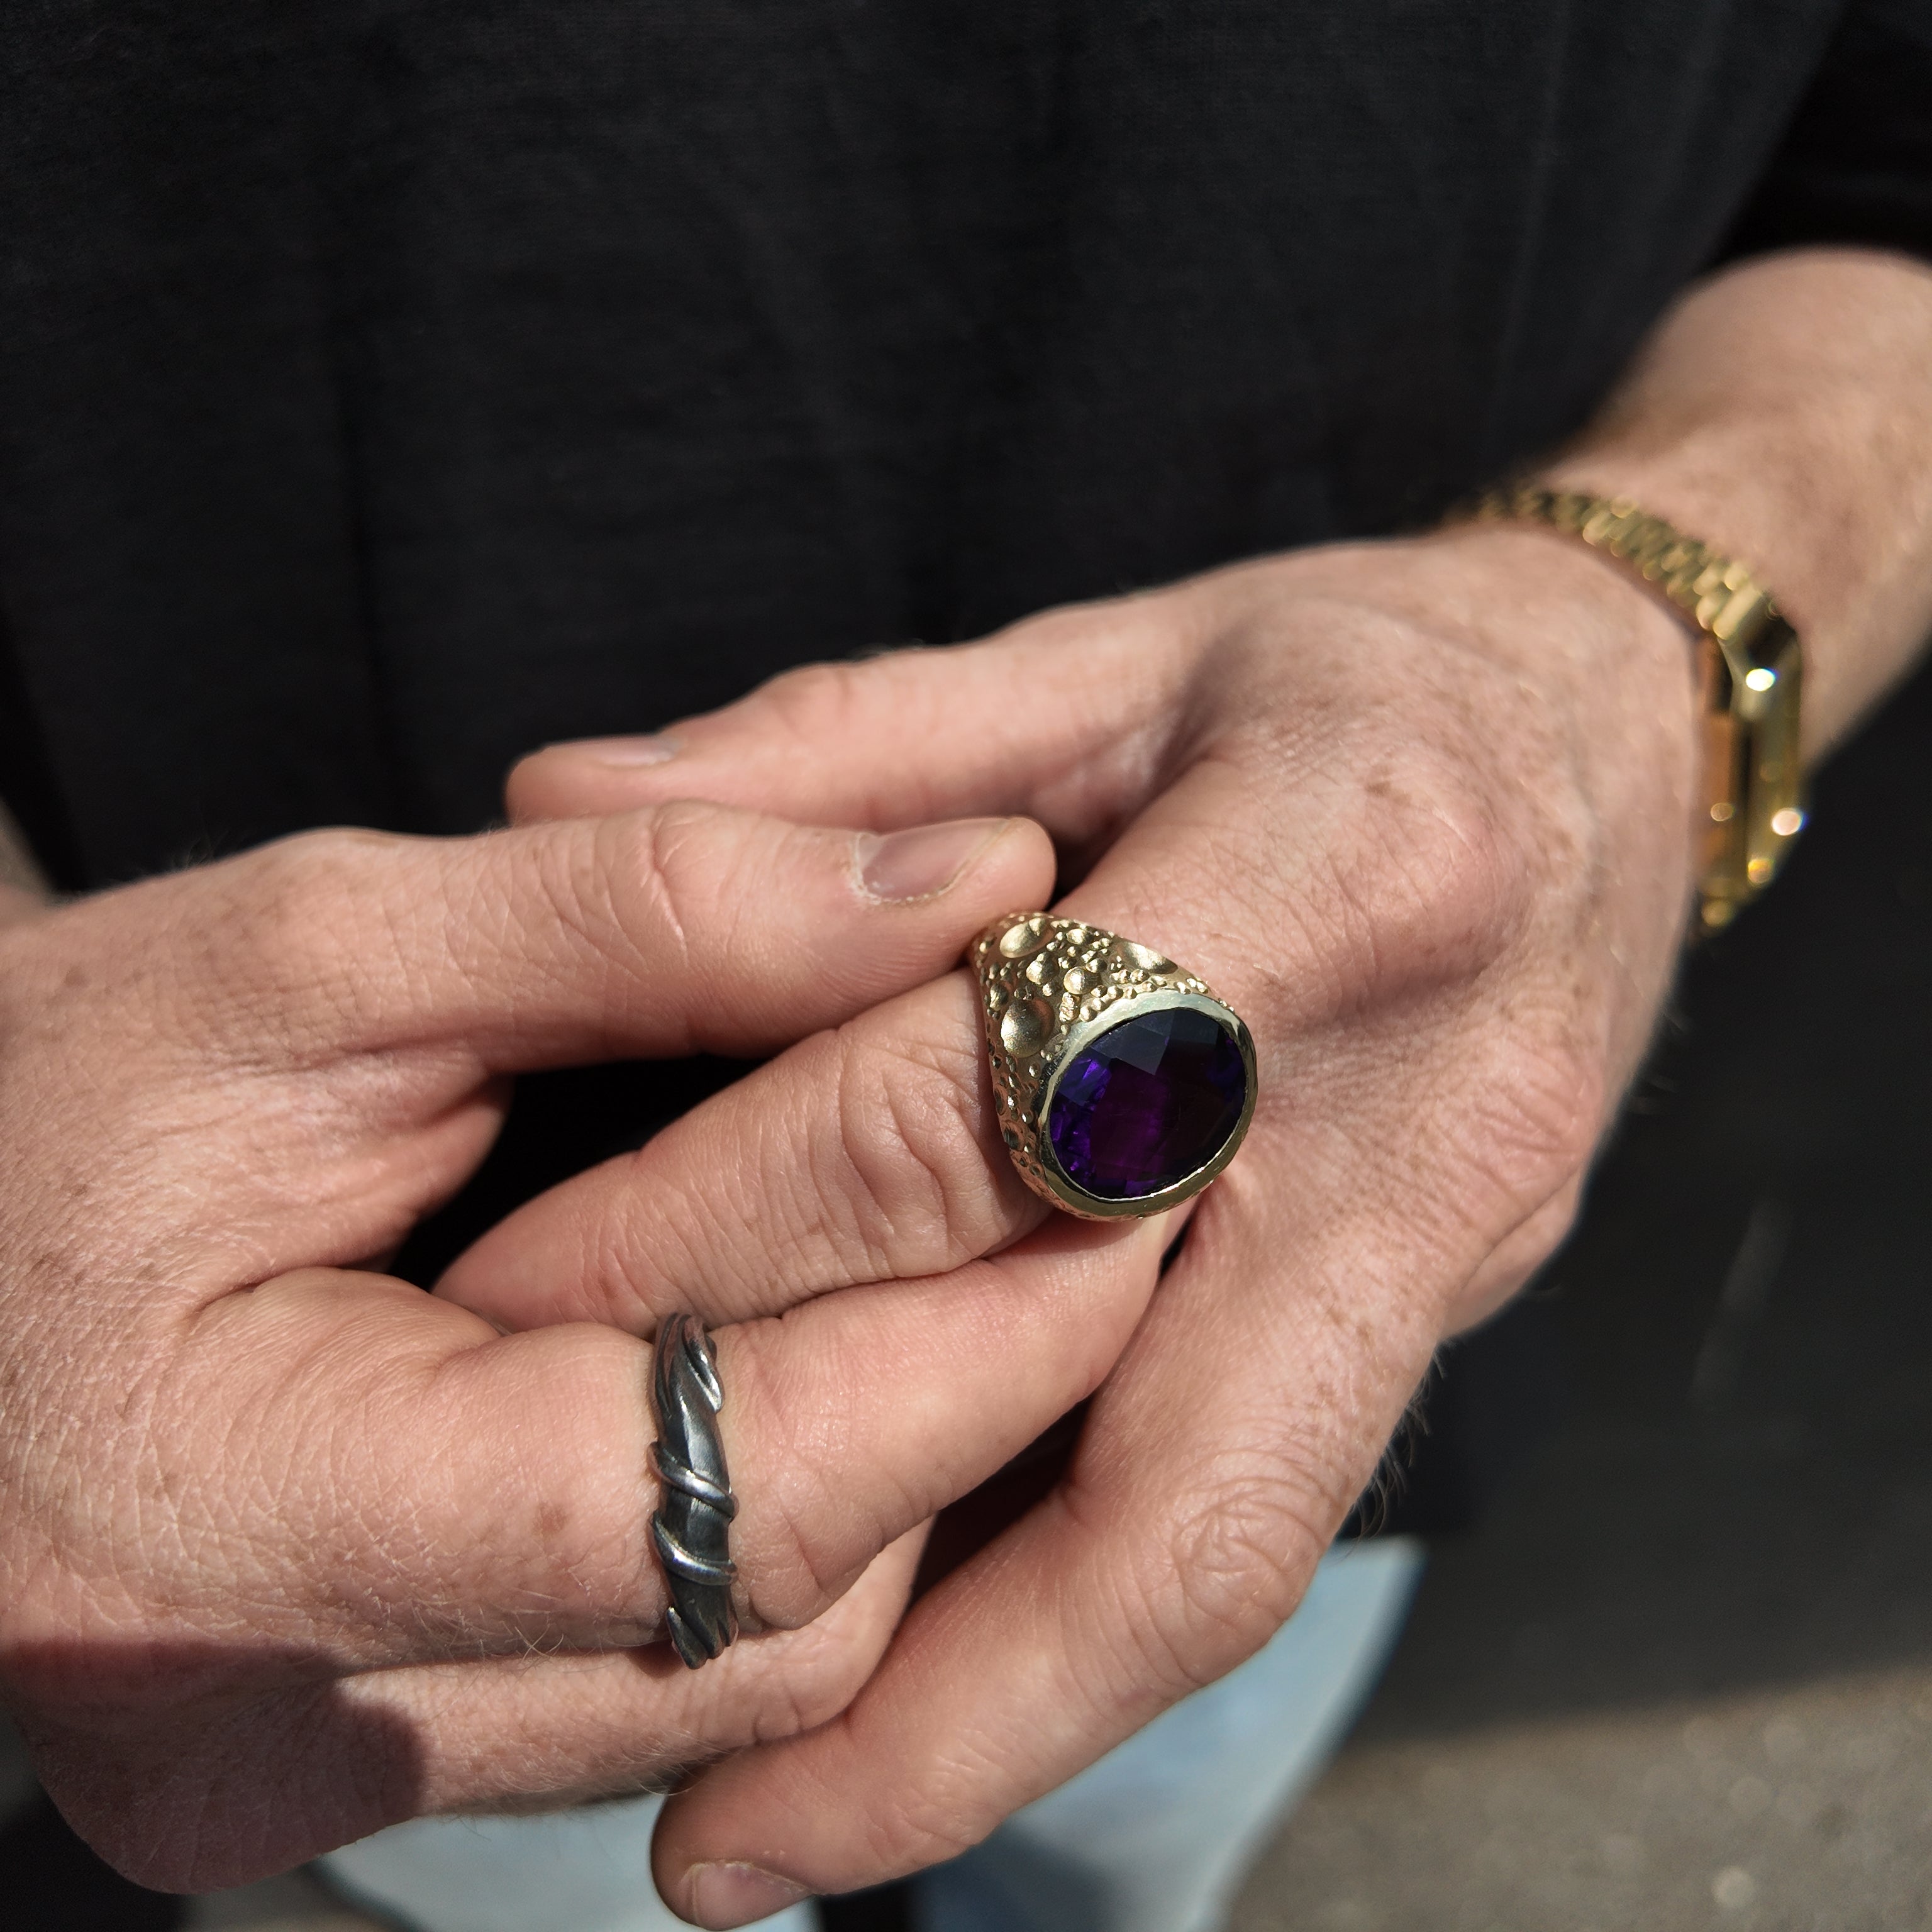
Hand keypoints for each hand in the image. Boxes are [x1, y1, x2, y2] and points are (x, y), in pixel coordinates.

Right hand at [0, 800, 1184, 1890]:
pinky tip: (843, 1355)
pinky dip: (802, 1509)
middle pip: (782, 1618)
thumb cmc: (37, 1089)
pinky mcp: (381, 1754)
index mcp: (231, 1530)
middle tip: (1104, 1201)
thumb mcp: (313, 951)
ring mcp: (336, 1777)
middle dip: (977, 1405)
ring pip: (765, 1672)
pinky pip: (681, 1667)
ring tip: (996, 1257)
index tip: (1121, 1172)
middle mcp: (293, 1734)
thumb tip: (980, 887)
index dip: (963, 1341)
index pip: (719, 1498)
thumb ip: (649, 917)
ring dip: (912, 1463)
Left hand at [505, 522, 1704, 1922]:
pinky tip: (919, 1690)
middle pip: (1178, 1458)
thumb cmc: (1330, 668)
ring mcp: (1459, 1237)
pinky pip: (1260, 1503)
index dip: (741, 1222)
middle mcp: (1421, 1108)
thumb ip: (837, 750)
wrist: (1607, 729)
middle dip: (919, 1656)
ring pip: (1236, 1547)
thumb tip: (559, 803)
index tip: (528, 1318)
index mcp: (1334, 872)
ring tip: (774, 1839)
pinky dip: (1079, 1624)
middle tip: (687, 1810)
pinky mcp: (1453, 1303)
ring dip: (1003, 1723)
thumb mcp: (1096, 654)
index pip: (996, 1106)